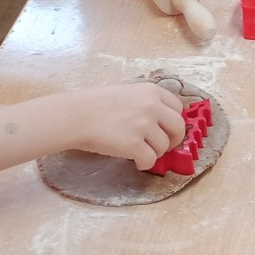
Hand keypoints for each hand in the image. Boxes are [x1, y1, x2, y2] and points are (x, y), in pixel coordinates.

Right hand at [70, 83, 187, 169]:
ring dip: (154, 153)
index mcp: (151, 91)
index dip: (173, 122)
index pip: (178, 108)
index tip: (167, 130)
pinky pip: (151, 160)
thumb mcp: (127, 93)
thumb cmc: (95, 104)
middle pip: (178, 128)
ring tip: (140, 152)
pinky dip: (144, 164)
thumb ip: (146, 103)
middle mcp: (152, 106)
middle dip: (173, 140)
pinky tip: (135, 161)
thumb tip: (162, 121)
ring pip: (163, 147)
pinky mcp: (134, 145)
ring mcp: (144, 125)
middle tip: (162, 146)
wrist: (75, 116)